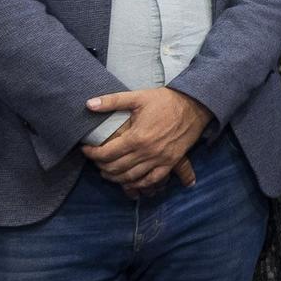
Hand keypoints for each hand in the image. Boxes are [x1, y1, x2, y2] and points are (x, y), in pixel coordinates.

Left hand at [81, 87, 212, 189]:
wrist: (194, 106)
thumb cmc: (165, 100)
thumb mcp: (138, 97)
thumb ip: (112, 101)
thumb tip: (88, 104)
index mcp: (137, 137)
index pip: (106, 153)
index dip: (92, 154)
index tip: (86, 149)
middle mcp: (147, 152)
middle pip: (116, 168)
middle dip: (101, 167)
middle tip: (95, 161)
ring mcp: (159, 159)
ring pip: (131, 177)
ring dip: (115, 178)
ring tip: (107, 172)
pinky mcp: (170, 162)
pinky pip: (151, 180)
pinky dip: (138, 184)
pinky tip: (130, 182)